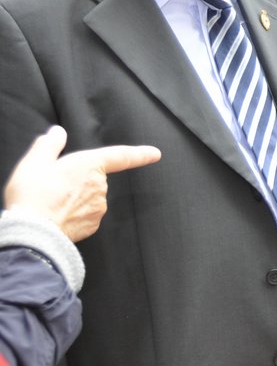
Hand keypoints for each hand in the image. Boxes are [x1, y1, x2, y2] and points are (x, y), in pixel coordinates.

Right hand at [4, 126, 161, 241]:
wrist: (34, 232)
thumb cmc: (33, 195)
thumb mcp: (35, 162)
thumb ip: (50, 144)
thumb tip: (58, 133)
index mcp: (90, 165)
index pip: (121, 156)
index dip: (139, 154)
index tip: (155, 154)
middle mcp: (100, 186)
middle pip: (94, 178)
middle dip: (78, 180)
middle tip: (53, 185)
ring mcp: (98, 208)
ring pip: (89, 197)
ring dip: (74, 198)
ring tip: (51, 202)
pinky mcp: (92, 225)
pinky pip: (85, 215)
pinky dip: (73, 213)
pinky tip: (56, 215)